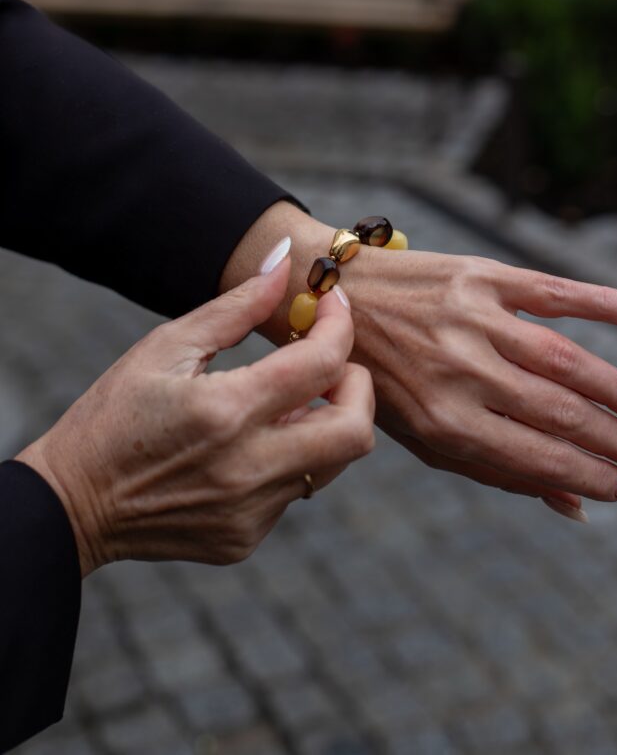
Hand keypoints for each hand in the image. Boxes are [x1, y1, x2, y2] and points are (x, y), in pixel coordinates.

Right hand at [17, 252, 374, 575]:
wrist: (72, 503)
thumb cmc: (114, 414)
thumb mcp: (167, 346)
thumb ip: (236, 306)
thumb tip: (286, 264)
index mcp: (224, 411)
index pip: (322, 363)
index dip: (339, 323)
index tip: (331, 305)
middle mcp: (247, 469)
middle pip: (355, 430)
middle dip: (357, 385)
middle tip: (328, 364)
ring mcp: (250, 512)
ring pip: (331, 463)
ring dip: (324, 421)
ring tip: (282, 400)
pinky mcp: (245, 537)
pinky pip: (295, 490)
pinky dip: (288, 457)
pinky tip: (249, 443)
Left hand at [347, 249, 616, 511]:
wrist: (331, 301)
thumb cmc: (380, 380)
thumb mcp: (422, 439)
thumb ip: (496, 471)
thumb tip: (574, 507)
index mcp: (445, 421)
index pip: (538, 456)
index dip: (590, 477)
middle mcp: (463, 372)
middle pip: (560, 411)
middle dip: (614, 442)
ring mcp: (474, 320)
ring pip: (567, 360)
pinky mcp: (481, 276)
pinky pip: (556, 292)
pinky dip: (608, 302)